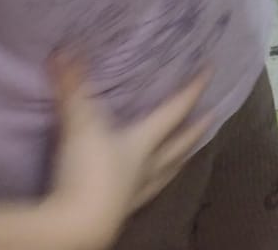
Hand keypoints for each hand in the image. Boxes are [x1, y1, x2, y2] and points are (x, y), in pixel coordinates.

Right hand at [47, 57, 210, 249]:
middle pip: (177, 147)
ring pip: (164, 175)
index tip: (211, 71)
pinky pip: (142, 198)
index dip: (192, 90)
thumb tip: (63, 49)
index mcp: (143, 142)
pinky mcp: (118, 216)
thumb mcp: (79, 123)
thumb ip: (72, 86)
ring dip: (177, 163)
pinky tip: (145, 190)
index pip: (174, 111)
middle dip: (194, 131)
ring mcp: (134, 195)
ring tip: (188, 156)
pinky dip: (149, 188)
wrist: (74, 228)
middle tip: (213, 118)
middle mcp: (146, 168)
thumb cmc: (87, 171)